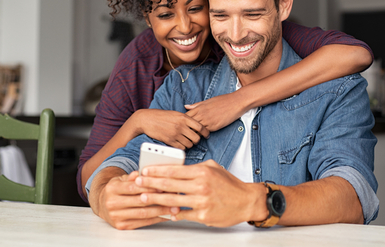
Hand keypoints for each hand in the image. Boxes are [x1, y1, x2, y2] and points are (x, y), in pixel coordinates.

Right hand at [96, 170, 179, 229]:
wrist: (102, 204)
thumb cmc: (117, 189)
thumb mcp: (122, 179)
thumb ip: (133, 176)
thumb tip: (143, 172)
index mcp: (112, 188)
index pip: (133, 187)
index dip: (149, 186)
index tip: (164, 186)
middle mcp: (112, 203)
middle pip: (139, 201)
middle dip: (158, 199)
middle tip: (174, 197)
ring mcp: (116, 216)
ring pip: (143, 213)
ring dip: (161, 211)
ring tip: (174, 208)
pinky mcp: (121, 226)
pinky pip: (142, 222)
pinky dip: (156, 219)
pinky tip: (166, 215)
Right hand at [132, 109, 209, 148]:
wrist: (147, 119)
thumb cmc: (162, 116)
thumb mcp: (176, 114)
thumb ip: (186, 119)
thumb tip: (197, 125)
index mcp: (184, 117)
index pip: (200, 127)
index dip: (206, 132)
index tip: (206, 135)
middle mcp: (181, 126)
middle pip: (196, 138)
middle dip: (197, 140)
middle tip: (194, 139)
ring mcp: (175, 134)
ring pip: (190, 144)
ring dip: (189, 144)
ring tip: (186, 141)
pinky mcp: (169, 141)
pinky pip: (181, 148)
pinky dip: (182, 147)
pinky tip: (180, 144)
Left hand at [135, 160, 267, 226]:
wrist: (246, 201)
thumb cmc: (229, 184)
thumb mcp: (213, 168)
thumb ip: (195, 167)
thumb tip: (176, 168)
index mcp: (202, 172)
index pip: (174, 170)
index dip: (157, 170)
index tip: (145, 170)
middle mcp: (201, 186)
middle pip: (169, 184)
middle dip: (150, 183)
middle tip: (137, 182)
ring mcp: (202, 202)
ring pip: (173, 200)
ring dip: (156, 199)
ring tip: (144, 197)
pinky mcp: (203, 216)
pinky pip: (183, 215)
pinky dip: (171, 213)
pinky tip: (162, 212)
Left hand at [185, 92, 246, 131]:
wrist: (235, 102)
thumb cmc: (223, 100)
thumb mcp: (208, 101)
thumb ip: (196, 105)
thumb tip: (186, 106)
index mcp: (199, 107)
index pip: (186, 116)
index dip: (183, 121)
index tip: (183, 125)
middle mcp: (202, 114)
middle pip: (188, 124)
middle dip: (186, 129)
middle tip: (185, 133)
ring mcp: (207, 121)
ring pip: (195, 130)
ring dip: (193, 133)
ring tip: (192, 136)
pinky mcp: (214, 126)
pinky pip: (204, 132)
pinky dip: (202, 134)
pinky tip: (202, 135)